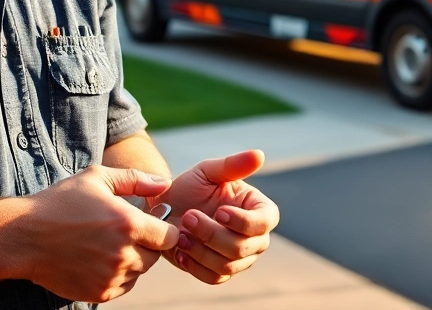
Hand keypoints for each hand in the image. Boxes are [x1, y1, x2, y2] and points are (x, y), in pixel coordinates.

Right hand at [9, 164, 179, 302]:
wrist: (24, 237)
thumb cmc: (60, 203)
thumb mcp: (96, 179)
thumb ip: (135, 179)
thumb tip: (165, 184)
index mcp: (128, 224)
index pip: (169, 236)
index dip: (163, 228)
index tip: (150, 223)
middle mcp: (123, 254)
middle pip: (155, 256)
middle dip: (146, 244)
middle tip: (123, 231)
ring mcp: (111, 277)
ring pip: (139, 272)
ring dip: (131, 260)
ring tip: (107, 244)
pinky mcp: (99, 293)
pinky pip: (123, 286)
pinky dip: (118, 275)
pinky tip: (98, 258)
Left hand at [153, 150, 279, 284]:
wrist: (166, 209)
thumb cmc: (191, 186)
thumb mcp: (208, 171)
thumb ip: (233, 165)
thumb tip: (259, 154)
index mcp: (258, 209)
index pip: (265, 222)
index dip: (244, 221)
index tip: (219, 211)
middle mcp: (255, 237)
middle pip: (244, 247)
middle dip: (212, 234)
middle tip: (188, 217)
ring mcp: (239, 258)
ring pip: (228, 265)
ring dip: (201, 250)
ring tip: (180, 233)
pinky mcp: (220, 272)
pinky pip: (213, 277)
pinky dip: (195, 265)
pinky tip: (180, 251)